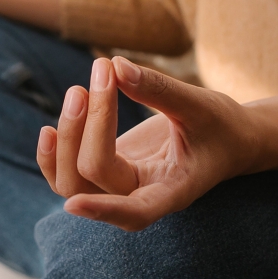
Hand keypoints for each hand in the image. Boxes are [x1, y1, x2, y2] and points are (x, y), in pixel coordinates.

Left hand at [37, 57, 262, 230]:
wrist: (227, 139)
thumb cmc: (220, 126)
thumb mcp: (199, 104)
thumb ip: (158, 89)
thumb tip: (114, 66)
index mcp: (173, 191)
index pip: (136, 212)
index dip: (105, 210)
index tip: (74, 206)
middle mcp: (140, 196)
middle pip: (92, 178)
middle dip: (85, 127)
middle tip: (101, 73)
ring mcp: (118, 188)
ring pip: (70, 181)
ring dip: (65, 136)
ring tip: (78, 90)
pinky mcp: (105, 173)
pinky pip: (66, 174)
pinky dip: (53, 153)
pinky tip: (50, 128)